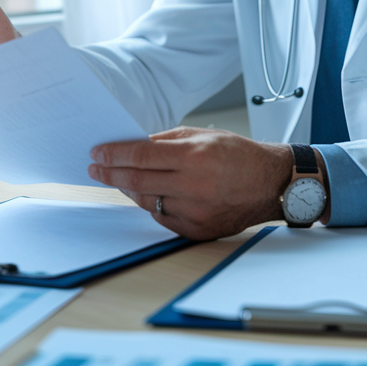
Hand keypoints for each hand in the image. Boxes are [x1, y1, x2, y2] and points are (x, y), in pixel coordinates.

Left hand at [87, 127, 292, 240]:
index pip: (140, 156)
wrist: (270, 184)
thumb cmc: (238, 155)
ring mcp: (195, 212)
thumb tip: (132, 146)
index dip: (114, 154)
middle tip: (96, 168)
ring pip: (147, 201)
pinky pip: (162, 217)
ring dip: (130, 189)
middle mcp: (193, 186)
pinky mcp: (197, 230)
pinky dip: (153, 204)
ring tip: (121, 178)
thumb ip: (166, 141)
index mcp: (194, 157)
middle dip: (111, 173)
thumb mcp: (203, 135)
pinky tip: (152, 193)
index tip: (97, 153)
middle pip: (137, 181)